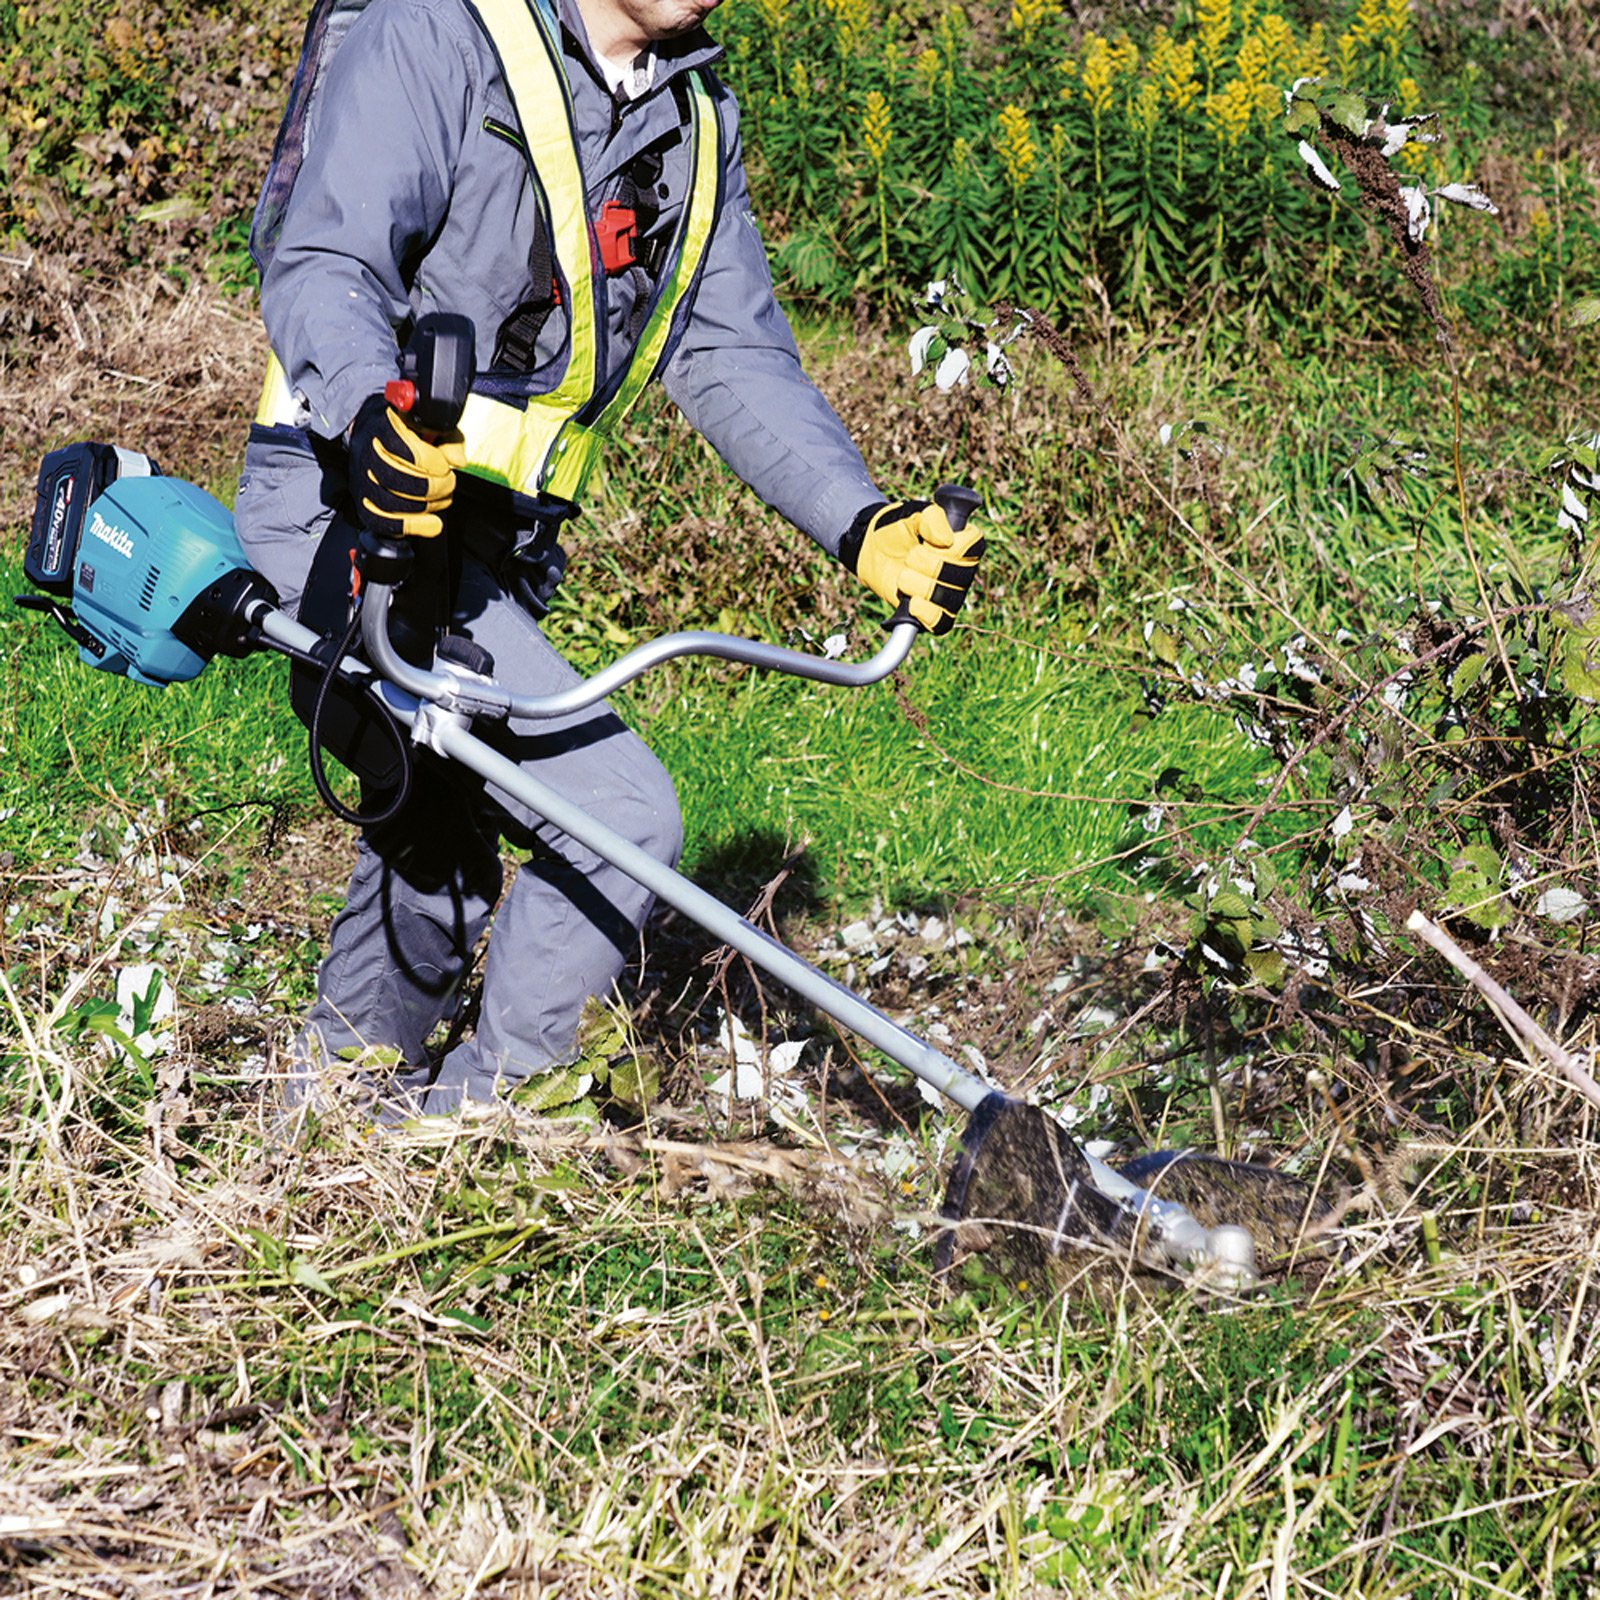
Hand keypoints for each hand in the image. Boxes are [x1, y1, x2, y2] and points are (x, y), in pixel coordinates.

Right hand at [346, 394, 464, 538]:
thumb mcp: (432, 427)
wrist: (372, 437)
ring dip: (428, 506)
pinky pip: (384, 523)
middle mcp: (367, 454)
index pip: (411, 454)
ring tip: (440, 498)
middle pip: (402, 481)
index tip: (445, 465)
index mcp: (383, 428)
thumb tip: (458, 461)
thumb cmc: (407, 432)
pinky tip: (432, 523)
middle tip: (447, 482)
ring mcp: (363, 481)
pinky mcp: (365, 504)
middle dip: (436, 487)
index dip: (436, 465)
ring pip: (394, 504)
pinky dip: (414, 527)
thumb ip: (450, 440)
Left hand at [840, 497, 985, 633]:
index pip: (974, 547)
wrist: (871, 549)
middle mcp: (962, 570)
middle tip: (909, 557)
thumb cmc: (896, 528)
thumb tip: (947, 540)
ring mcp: (949, 593)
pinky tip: (912, 604)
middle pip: (961, 577)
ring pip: (950, 600)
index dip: (951, 548)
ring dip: (922, 588)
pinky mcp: (932, 612)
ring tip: (903, 577)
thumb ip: (931, 518)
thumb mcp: (911, 514)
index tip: (928, 542)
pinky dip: (927, 616)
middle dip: (929, 566)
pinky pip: (942, 623)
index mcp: (964, 542)